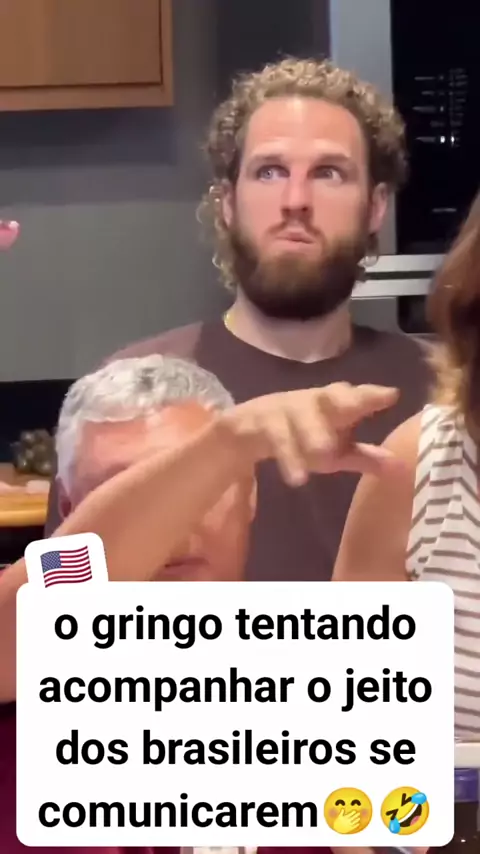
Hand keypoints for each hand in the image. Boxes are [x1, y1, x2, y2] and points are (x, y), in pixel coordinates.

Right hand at [221, 382, 400, 485]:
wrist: (247, 428)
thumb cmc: (303, 435)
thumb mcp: (336, 451)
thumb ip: (365, 457)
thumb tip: (401, 467)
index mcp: (335, 404)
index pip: (356, 396)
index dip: (372, 394)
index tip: (392, 394)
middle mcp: (312, 401)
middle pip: (329, 396)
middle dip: (344, 398)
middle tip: (359, 405)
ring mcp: (285, 409)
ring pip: (300, 416)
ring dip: (311, 432)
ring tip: (324, 456)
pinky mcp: (262, 423)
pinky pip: (276, 438)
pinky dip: (287, 456)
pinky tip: (297, 478)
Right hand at [332, 807, 360, 833]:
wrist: (337, 828)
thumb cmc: (338, 821)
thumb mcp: (339, 816)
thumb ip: (341, 812)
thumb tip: (343, 808)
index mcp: (345, 818)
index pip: (350, 815)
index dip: (353, 813)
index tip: (355, 811)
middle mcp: (348, 821)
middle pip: (353, 818)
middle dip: (356, 815)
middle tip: (359, 813)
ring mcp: (349, 825)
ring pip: (354, 822)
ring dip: (357, 820)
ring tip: (359, 818)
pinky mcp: (349, 828)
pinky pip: (354, 827)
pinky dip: (356, 825)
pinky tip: (358, 823)